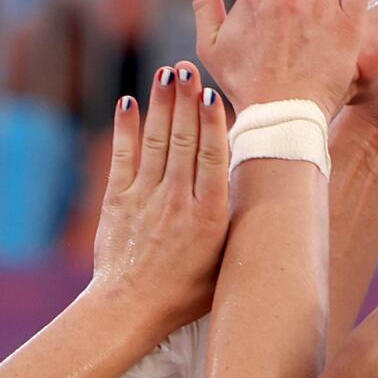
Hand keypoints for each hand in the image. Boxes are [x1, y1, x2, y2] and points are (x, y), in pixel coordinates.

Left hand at [90, 62, 231, 332]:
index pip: (212, 159)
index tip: (212, 93)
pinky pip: (122, 156)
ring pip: (155, 142)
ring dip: (161, 104)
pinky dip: (126, 128)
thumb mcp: (225, 262)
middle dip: (185, 100)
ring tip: (168, 73)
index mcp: (209, 217)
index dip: (212, 123)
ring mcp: (144, 198)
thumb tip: (259, 189)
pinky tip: (130, 102)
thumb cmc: (186, 292)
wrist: (130, 310)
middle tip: (188, 67)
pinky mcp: (117, 200)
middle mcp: (177, 202)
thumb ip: (237, 223)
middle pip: (183, 141)